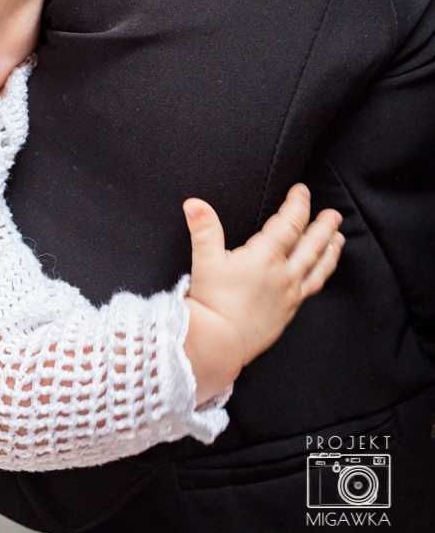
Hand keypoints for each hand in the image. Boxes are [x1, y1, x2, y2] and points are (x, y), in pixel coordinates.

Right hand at [183, 183, 342, 401]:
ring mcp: (290, 294)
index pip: (289, 224)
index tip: (302, 190)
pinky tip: (320, 272)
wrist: (220, 342)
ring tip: (339, 239)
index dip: (298, 205)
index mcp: (266, 257)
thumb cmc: (212, 300)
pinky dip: (321, 274)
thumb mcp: (205, 260)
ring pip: (318, 268)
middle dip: (323, 226)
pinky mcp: (289, 311)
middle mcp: (284, 274)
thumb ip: (203, 228)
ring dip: (330, 251)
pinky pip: (312, 288)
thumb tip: (193, 202)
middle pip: (311, 245)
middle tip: (334, 214)